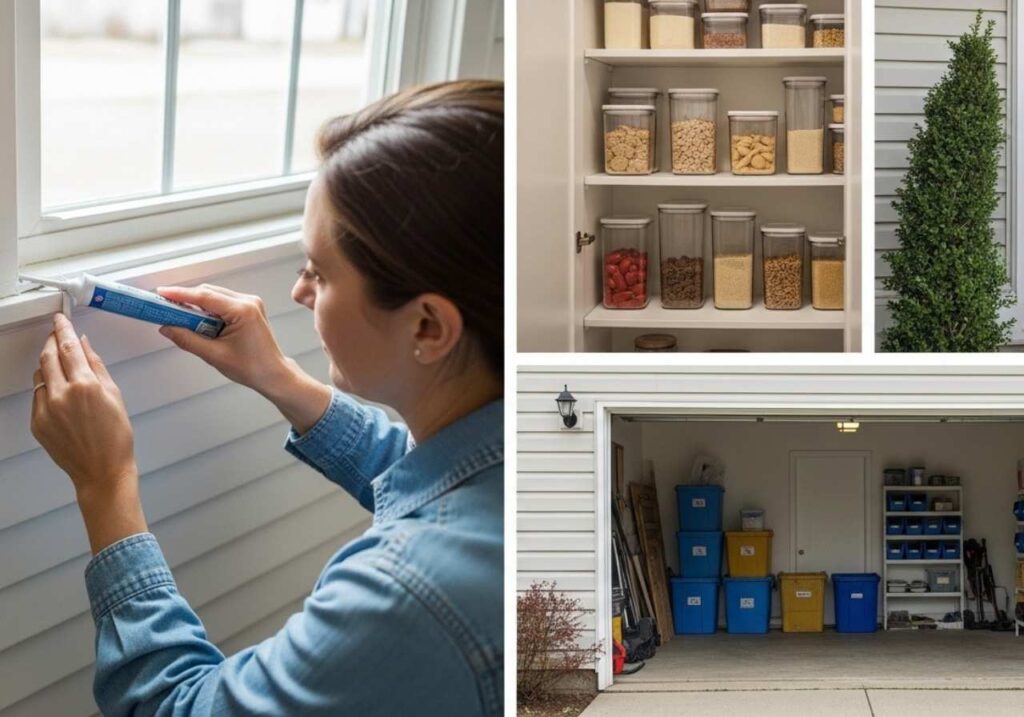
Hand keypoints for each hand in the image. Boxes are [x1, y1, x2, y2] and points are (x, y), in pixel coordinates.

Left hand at [31, 314, 136, 498]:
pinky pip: (37, 395)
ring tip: (61, 366)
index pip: (69, 347)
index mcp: (86, 385)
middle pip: (48, 356)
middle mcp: (62, 395)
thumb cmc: (116, 436)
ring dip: (47, 365)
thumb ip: (97, 366)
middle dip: (52, 342)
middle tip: (56, 334)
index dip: (63, 329)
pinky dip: (46, 387)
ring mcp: (46, 409)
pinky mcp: (37, 422)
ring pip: (39, 374)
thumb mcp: (115, 395)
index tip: (60, 319)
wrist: (102, 470)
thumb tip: (84, 344)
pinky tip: (60, 394)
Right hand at [155, 284, 289, 396]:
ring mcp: (250, 304)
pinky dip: (208, 310)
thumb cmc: (251, 367)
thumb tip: (167, 328)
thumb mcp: (214, 355)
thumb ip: (187, 339)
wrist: (273, 373)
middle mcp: (248, 302)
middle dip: (186, 300)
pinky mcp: (249, 309)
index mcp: (243, 311)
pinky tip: (198, 321)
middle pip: (209, 293)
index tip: (162, 293)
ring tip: (179, 317)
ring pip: (215, 296)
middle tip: (165, 308)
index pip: (205, 297)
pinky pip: (223, 303)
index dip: (181, 294)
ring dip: (197, 305)